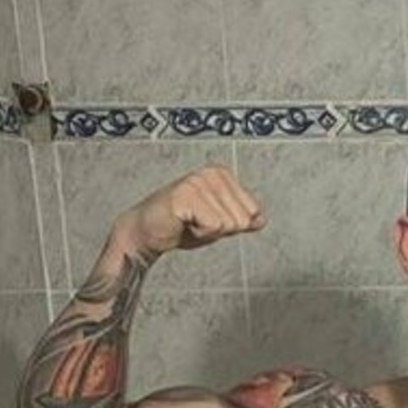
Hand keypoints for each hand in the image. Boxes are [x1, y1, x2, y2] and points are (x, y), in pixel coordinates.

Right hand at [118, 165, 265, 259]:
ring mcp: (199, 181)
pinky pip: (214, 226)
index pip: (252, 211)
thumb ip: (240, 219)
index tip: (207, 219)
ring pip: (229, 223)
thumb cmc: (179, 226)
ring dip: (209, 232)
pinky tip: (184, 223)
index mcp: (222, 174)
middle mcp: (212, 173)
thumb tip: (261, 220)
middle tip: (197, 222)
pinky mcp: (187, 194)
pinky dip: (199, 234)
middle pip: (242, 219)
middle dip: (221, 230)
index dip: (230, 225)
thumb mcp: (218, 223)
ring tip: (189, 222)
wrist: (147, 232)